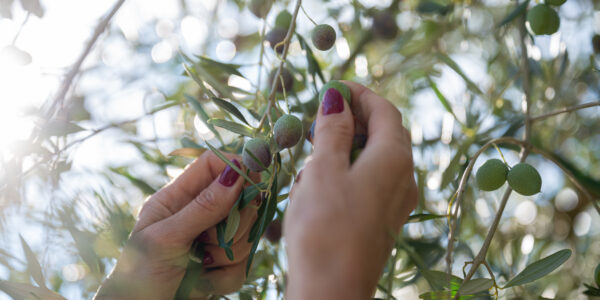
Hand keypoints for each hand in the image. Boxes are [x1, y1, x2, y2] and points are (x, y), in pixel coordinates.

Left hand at [94, 151, 259, 299]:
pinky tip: (202, 281)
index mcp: (179, 197)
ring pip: (248, 234)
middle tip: (207, 240)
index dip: (238, 165)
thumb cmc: (139, 274)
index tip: (254, 178)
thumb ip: (203, 207)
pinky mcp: (226, 266)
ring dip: (226, 253)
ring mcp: (216, 240)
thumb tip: (236, 174)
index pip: (214, 165)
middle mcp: (200, 214)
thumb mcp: (166, 237)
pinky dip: (225, 277)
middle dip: (233, 223)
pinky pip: (245, 264)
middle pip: (242, 199)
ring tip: (198, 264)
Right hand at [285, 81, 417, 298]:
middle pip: (386, 132)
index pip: (385, 110)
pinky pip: (372, 181)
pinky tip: (323, 181)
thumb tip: (338, 98)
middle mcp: (404, 177)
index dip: (360, 93)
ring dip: (350, 145)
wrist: (332, 291)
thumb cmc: (325, 226)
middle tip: (320, 117)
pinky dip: (351, 170)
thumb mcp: (323, 169)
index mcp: (395, 158)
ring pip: (377, 158)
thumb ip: (333, 130)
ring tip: (316, 150)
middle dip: (354, 118)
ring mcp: (397, 201)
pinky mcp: (385, 220)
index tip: (333, 87)